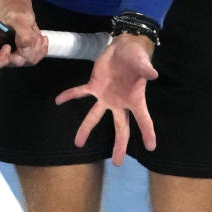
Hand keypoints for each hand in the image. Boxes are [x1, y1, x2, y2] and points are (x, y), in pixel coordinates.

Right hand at [0, 0, 46, 69]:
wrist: (18, 9)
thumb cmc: (12, 10)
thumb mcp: (16, 16)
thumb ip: (22, 30)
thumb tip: (26, 44)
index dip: (0, 61)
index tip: (8, 47)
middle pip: (14, 62)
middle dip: (26, 47)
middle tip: (29, 32)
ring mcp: (12, 56)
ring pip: (28, 61)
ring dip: (36, 45)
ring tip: (32, 30)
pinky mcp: (23, 56)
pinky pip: (36, 58)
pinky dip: (41, 47)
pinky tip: (39, 37)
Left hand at [54, 33, 157, 164]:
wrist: (123, 48)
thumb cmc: (136, 57)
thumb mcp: (141, 61)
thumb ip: (145, 68)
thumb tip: (153, 74)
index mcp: (134, 99)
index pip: (143, 119)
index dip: (147, 132)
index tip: (150, 147)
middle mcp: (119, 103)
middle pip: (120, 128)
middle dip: (118, 145)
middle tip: (117, 163)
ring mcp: (105, 96)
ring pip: (94, 116)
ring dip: (85, 129)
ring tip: (77, 144)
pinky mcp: (94, 86)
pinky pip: (80, 92)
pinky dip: (69, 95)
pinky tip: (58, 101)